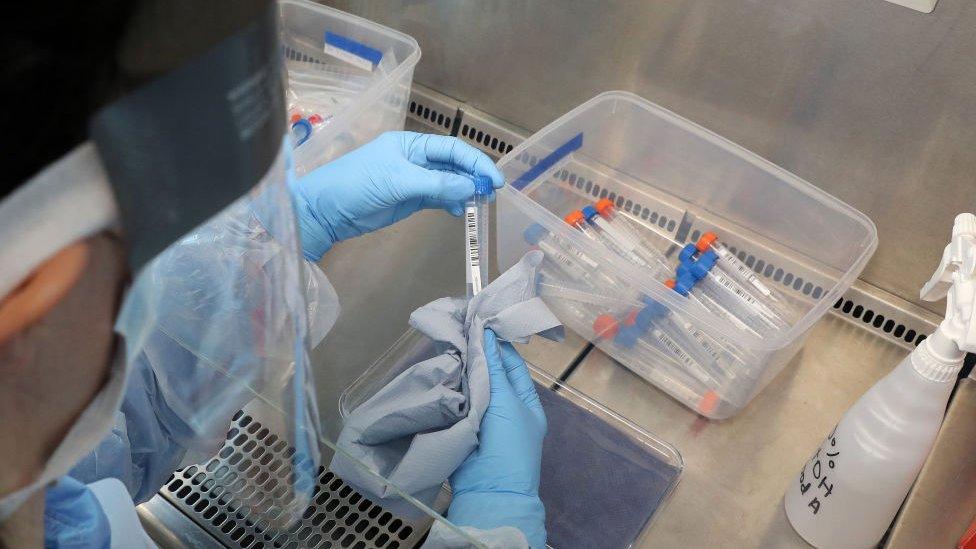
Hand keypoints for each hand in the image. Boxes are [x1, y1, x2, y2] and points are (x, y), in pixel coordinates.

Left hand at [289, 131, 503, 260]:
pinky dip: (452, 203)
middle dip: (474, 177)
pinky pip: (438, 198)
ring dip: (465, 191)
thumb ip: (436, 184)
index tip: (494, 179)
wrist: (326, 211)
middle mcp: (415, 158)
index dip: (475, 161)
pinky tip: (461, 211)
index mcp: (411, 144)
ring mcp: (413, 179)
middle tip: (491, 194)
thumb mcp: (398, 181)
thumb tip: (471, 187)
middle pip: (453, 165)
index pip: (452, 148)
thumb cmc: (357, 185)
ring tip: (480, 204)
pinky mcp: (410, 199)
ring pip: (448, 182)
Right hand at [447, 329, 546, 547]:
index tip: (480, 324)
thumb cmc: (508, 443)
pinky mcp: (461, 425)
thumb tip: (487, 334)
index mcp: (525, 402)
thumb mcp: (506, 402)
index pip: (511, 365)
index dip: (497, 345)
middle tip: (457, 330)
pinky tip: (439, 368)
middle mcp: (505, 407)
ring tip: (446, 344)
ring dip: (461, 369)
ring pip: (471, 386)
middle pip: (489, 374)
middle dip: (475, 356)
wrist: (489, 488)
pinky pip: (456, 401)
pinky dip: (449, 387)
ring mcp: (482, 417)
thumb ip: (494, 368)